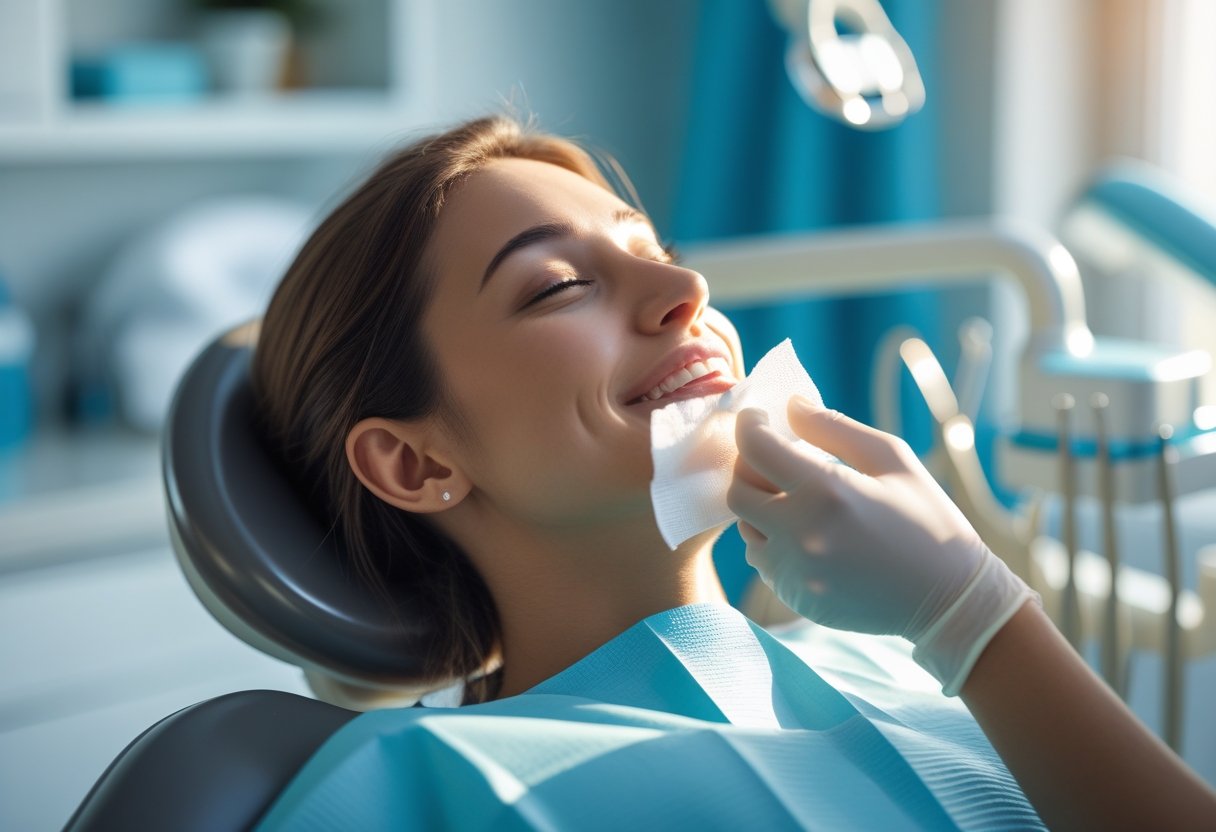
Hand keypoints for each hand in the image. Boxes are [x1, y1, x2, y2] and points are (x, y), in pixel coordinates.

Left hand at [727, 396, 1035, 693]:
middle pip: (738, 491)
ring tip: (797, 498)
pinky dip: (773, 540)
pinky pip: (762, 560)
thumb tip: (789, 405)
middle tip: (776, 459)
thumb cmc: (927, 518)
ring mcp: (795, 572)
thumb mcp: (891, 458)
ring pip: (745, 528)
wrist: (950, 599)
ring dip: (760, 506)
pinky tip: (808, 534)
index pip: (756, 448)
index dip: (748, 425)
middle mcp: (801, 534)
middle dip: (750, 467)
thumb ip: (832, 426)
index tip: (756, 418)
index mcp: (826, 491)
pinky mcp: (795, 597)